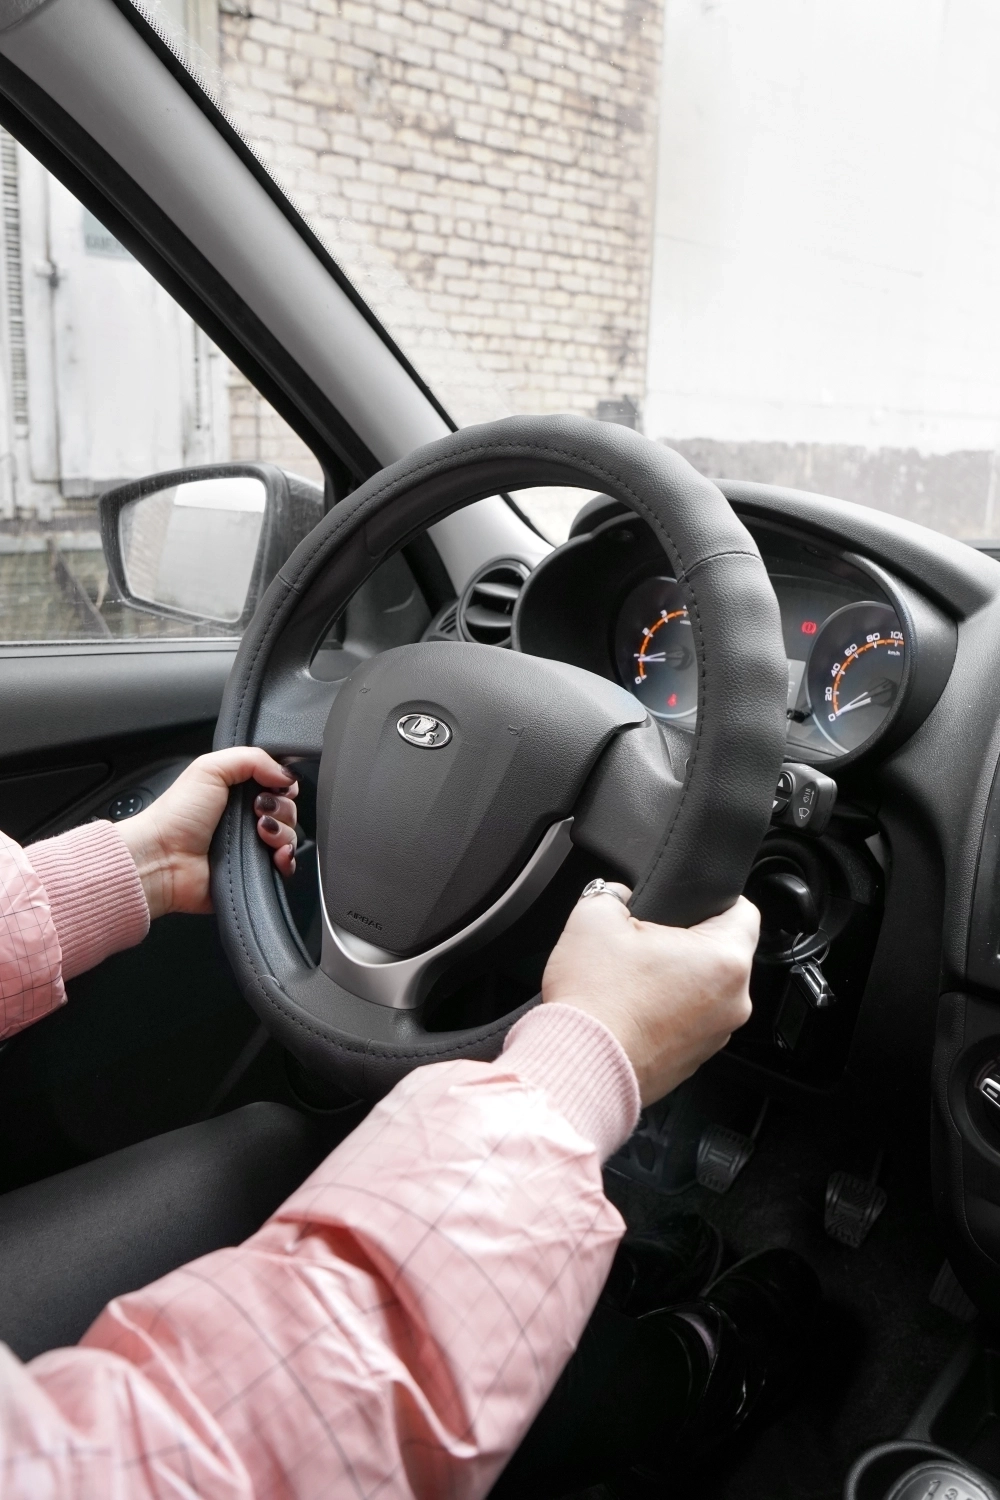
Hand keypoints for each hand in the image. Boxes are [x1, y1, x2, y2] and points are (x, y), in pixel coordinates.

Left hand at [115, 749, 298, 920]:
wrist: (163, 859)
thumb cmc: (176, 816)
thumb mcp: (210, 768)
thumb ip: (251, 758)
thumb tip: (286, 773)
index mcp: (237, 792)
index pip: (277, 785)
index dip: (283, 785)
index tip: (274, 787)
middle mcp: (246, 818)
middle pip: (288, 810)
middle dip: (282, 809)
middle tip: (257, 811)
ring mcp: (251, 846)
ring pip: (290, 837)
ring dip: (283, 833)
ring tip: (260, 834)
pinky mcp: (254, 872)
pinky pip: (285, 866)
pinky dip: (286, 860)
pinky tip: (276, 855)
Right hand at [541, 886, 758, 1105]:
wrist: (579, 1065)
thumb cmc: (596, 1001)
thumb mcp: (594, 919)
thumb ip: (612, 894)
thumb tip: (617, 896)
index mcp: (724, 959)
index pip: (744, 911)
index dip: (714, 899)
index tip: (688, 902)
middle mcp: (733, 1002)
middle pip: (720, 954)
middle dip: (684, 942)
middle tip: (643, 942)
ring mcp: (715, 1037)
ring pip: (704, 990)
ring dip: (675, 980)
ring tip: (631, 979)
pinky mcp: (693, 1062)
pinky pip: (688, 1023)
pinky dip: (665, 1014)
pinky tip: (629, 1009)